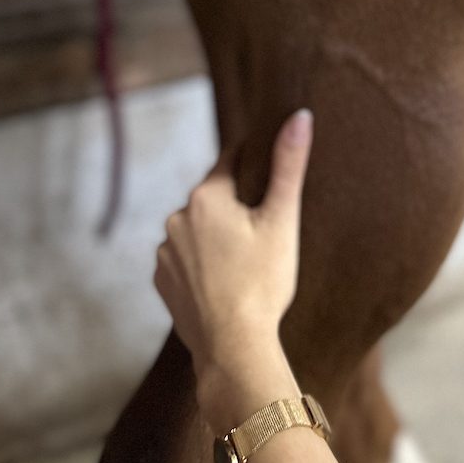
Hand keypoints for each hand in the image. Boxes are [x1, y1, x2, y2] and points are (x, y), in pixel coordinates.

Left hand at [154, 109, 312, 431]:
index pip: (233, 160)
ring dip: (218, 234)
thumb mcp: (282, 219)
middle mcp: (177, 217)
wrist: (234, 347)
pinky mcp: (163, 281)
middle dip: (237, 203)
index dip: (255, 163)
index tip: (270, 173)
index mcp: (207, 195)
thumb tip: (301, 115)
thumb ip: (289, 164)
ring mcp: (166, 251)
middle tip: (266, 225)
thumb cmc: (264, 280)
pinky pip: (186, 258)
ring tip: (248, 257)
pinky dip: (204, 262)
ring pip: (199, 228)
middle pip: (215, 196)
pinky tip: (227, 279)